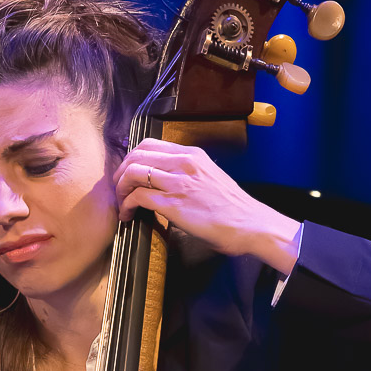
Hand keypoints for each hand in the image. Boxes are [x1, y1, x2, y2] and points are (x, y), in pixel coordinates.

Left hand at [114, 139, 300, 273]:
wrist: (250, 225)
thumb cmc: (233, 209)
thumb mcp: (210, 179)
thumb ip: (188, 175)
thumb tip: (166, 183)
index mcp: (192, 155)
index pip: (149, 144)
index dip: (132, 158)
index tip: (129, 175)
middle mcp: (184, 163)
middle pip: (136, 154)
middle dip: (121, 172)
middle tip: (120, 190)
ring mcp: (178, 182)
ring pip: (133, 172)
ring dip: (120, 189)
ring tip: (122, 204)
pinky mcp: (173, 204)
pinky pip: (138, 196)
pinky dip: (126, 205)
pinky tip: (128, 216)